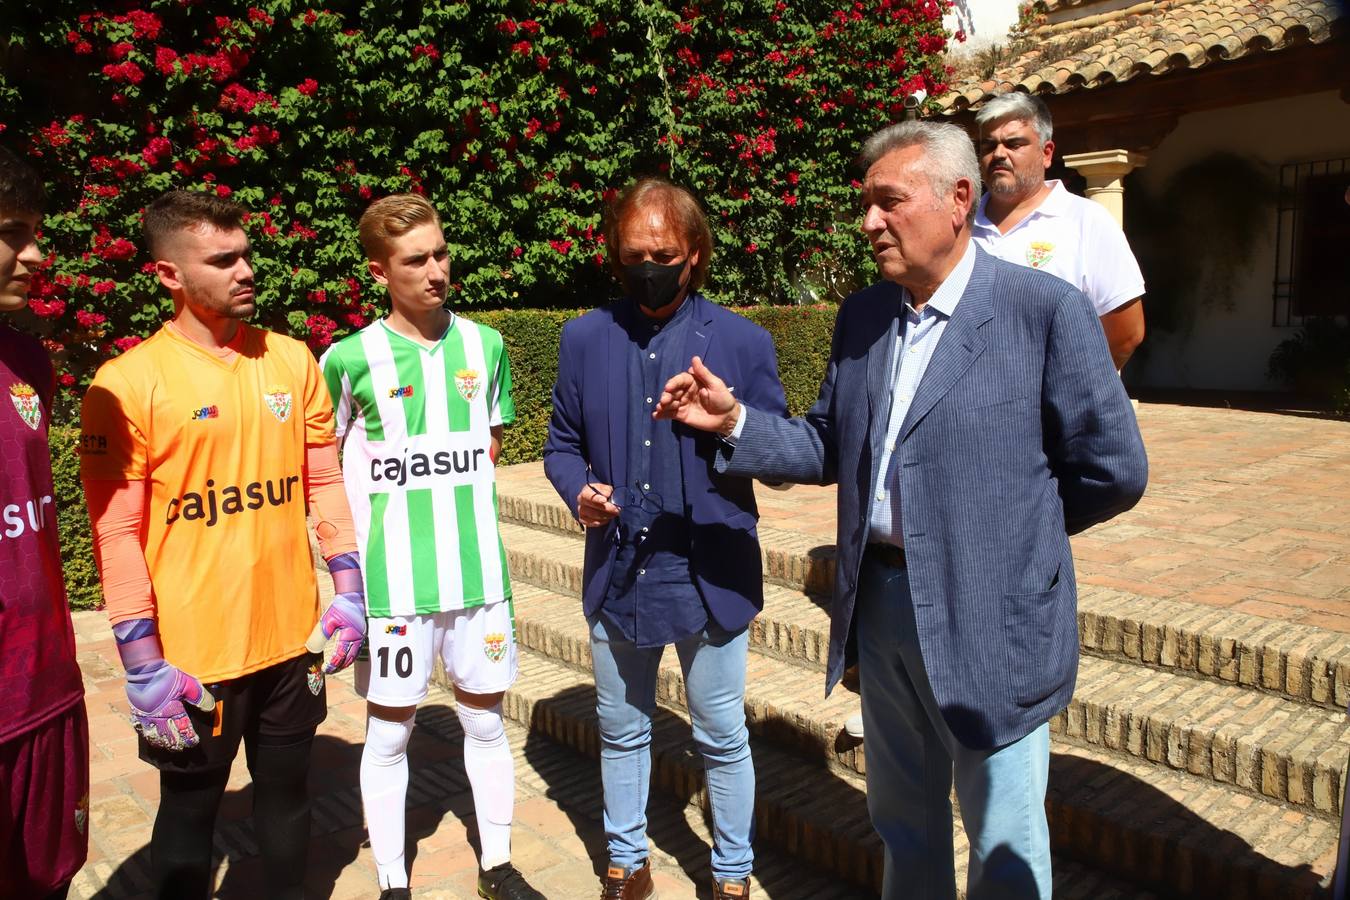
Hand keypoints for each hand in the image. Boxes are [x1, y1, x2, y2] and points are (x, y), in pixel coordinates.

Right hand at [124, 660, 215, 750]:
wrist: (145, 669)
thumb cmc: (168, 676)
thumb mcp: (188, 683)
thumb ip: (200, 697)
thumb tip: (210, 709)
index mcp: (173, 711)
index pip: (183, 729)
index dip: (189, 738)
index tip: (194, 742)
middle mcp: (159, 717)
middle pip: (168, 736)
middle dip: (175, 744)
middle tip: (180, 748)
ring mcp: (146, 716)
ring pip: (153, 736)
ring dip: (161, 742)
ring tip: (167, 746)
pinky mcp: (136, 712)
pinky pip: (140, 728)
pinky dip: (146, 735)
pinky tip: (150, 737)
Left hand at [307, 551, 366, 672]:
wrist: (353, 594)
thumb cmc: (340, 606)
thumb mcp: (327, 621)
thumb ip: (320, 636)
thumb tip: (311, 649)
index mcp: (349, 636)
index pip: (340, 656)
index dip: (331, 665)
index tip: (323, 669)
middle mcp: (357, 638)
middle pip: (348, 659)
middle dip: (338, 667)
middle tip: (328, 671)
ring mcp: (361, 636)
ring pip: (354, 655)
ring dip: (344, 663)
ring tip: (335, 667)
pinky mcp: (361, 632)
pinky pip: (356, 649)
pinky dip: (349, 656)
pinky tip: (343, 656)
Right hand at [577, 482, 619, 527]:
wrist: (596, 499)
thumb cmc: (601, 492)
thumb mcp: (605, 488)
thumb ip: (606, 490)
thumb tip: (606, 494)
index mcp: (585, 492)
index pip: (588, 496)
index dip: (596, 499)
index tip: (604, 500)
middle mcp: (581, 502)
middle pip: (592, 508)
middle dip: (606, 509)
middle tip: (617, 509)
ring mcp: (581, 511)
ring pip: (593, 516)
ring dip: (606, 516)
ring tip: (615, 513)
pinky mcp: (583, 519)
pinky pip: (592, 523)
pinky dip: (602, 522)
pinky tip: (608, 518)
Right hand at [654, 355, 739, 435]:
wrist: (727, 418)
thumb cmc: (723, 398)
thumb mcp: (715, 384)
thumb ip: (703, 373)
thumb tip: (694, 358)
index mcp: (693, 382)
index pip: (680, 380)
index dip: (674, 383)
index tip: (669, 387)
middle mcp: (685, 391)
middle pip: (672, 391)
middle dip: (667, 395)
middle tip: (664, 400)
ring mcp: (682, 403)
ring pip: (669, 402)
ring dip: (663, 404)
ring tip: (660, 407)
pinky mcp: (681, 415)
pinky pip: (670, 413)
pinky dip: (662, 414)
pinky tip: (656, 415)